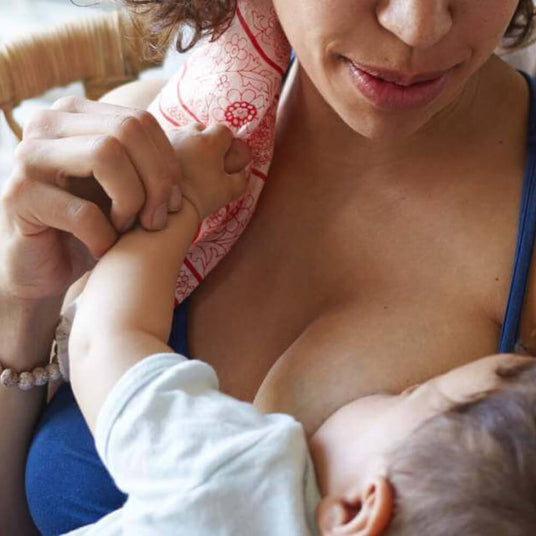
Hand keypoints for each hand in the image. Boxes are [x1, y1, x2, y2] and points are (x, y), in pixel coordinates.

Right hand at [0, 96, 182, 302]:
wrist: (44, 264)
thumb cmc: (92, 222)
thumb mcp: (124, 185)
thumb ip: (146, 161)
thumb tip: (200, 140)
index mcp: (75, 114)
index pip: (141, 121)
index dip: (167, 164)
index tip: (171, 203)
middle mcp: (48, 124)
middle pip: (127, 130)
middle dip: (155, 181)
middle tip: (156, 220)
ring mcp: (28, 157)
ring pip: (105, 155)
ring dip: (130, 203)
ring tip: (126, 229)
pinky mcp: (18, 196)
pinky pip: (82, 212)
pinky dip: (104, 238)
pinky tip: (102, 249)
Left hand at [168, 123, 251, 220]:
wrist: (166, 210)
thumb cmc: (201, 198)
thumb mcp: (230, 190)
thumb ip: (241, 176)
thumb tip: (239, 170)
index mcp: (209, 141)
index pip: (225, 132)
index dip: (227, 146)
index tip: (224, 161)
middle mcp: (187, 133)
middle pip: (202, 130)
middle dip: (206, 144)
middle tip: (205, 166)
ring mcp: (168, 137)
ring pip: (183, 136)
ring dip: (188, 148)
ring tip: (187, 170)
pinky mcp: (151, 146)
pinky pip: (166, 144)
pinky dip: (172, 154)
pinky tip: (171, 172)